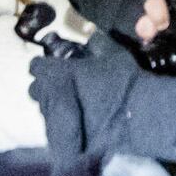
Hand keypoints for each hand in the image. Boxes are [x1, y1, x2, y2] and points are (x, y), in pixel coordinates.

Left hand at [27, 39, 175, 168]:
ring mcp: (55, 120)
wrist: (138, 116)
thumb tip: (93, 36)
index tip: (55, 68)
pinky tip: (80, 124)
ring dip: (55, 107)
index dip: (45, 66)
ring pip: (45, 111)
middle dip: (47, 88)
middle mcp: (49, 96)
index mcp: (56, 73)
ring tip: (75, 108)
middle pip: (36, 90)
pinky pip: (56, 131)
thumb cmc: (124, 81)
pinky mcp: (64, 140)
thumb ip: (98, 44)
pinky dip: (64, 126)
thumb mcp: (113, 54)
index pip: (36, 67)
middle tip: (65, 88)